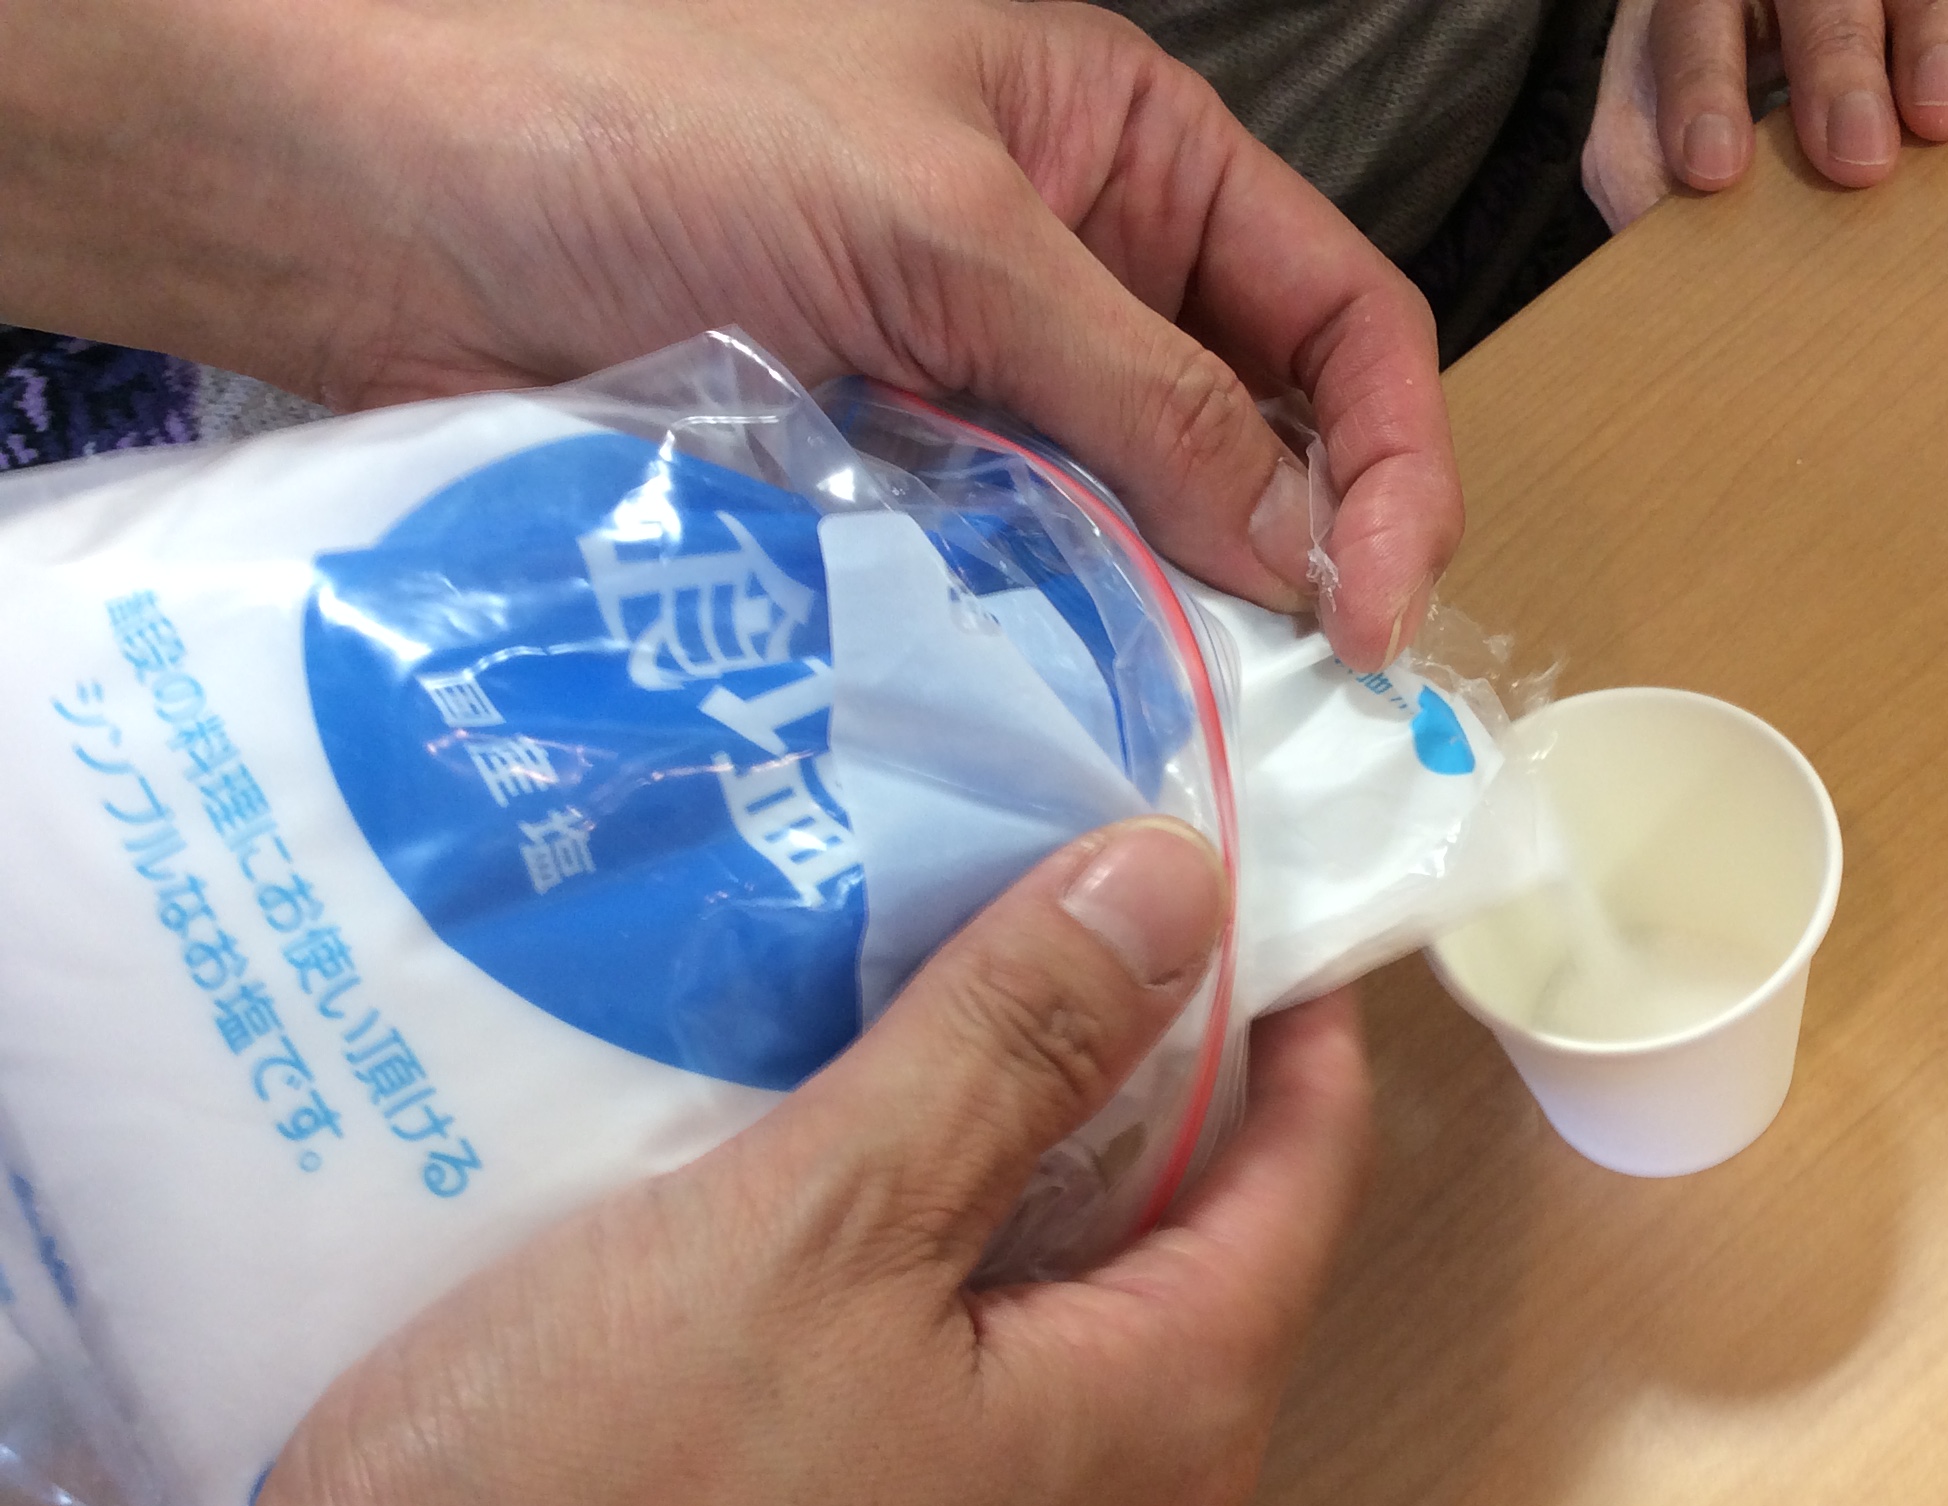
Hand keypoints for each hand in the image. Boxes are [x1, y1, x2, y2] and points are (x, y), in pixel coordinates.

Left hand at [0, 0, 1455, 669]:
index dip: (1391, 464)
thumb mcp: (942, 224)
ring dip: (1167, 642)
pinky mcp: (872, 505)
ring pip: (1128, 542)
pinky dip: (1042, 669)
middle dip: (1296, 576)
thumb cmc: (649, 120)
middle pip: (1251, 445)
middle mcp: (1064, 282)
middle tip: (1299, 732)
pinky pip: (1001, 599)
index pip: (1335, 315)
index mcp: (1120, 155)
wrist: (370, 197)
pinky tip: (1057, 742)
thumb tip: (1310, 553)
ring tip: (1184, 756)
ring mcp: (965, 402)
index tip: (1381, 619)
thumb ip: (1142, 388)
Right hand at [0, 820, 1373, 1505]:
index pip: (1305, 1171)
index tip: (1217, 880)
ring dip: (1026, 1193)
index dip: (1285, 1015)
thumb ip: (1012, 1047)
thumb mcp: (816, 1227)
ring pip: (1073, 1347)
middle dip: (1148, 1085)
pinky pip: (970, 1434)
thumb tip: (1177, 885)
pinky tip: (822, 1225)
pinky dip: (937, 1305)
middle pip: (1197, 1259)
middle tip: (1041, 925)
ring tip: (922, 1038)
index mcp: (1160, 1422)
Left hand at [1585, 0, 1947, 227]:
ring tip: (1945, 115)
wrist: (1770, 2)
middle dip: (1832, 68)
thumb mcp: (1652, 103)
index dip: (1701, 91)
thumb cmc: (1713, 68)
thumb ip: (1639, 164)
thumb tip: (1650, 245)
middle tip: (1857, 158)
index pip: (1690, 27)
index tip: (1712, 169)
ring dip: (1928, 38)